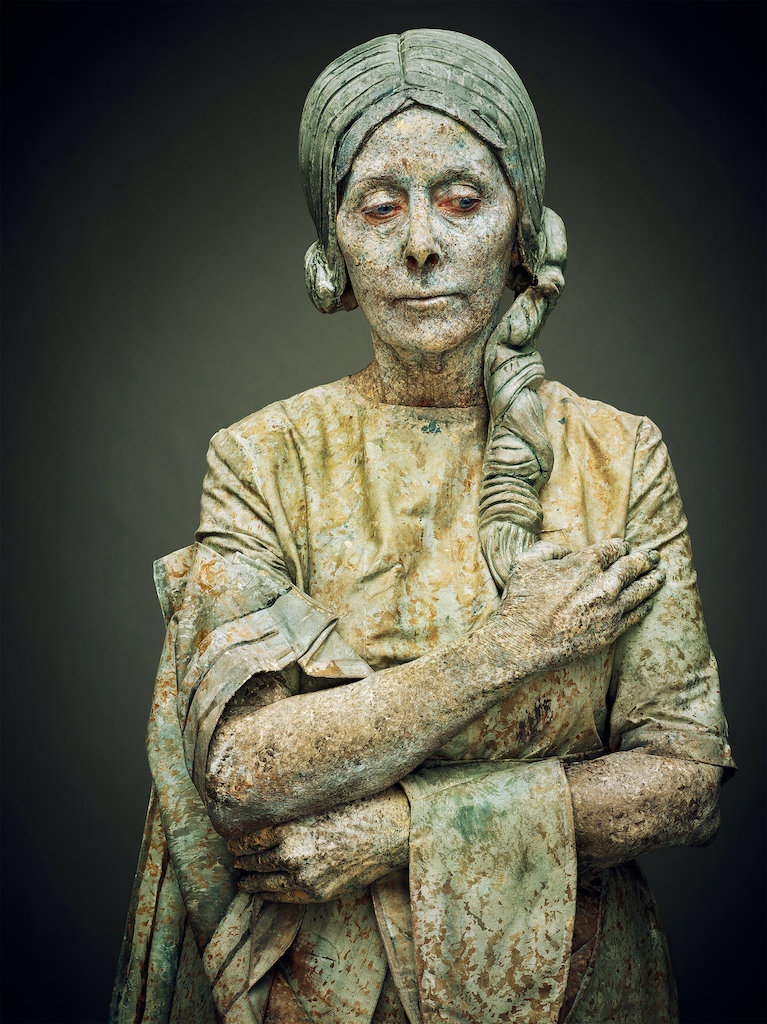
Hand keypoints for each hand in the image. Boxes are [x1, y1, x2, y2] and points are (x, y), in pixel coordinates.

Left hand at [227, 787, 409, 902]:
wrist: (391, 831)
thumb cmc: (358, 807)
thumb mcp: (319, 802)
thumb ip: (293, 813)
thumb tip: (269, 815)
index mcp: (290, 825)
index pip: (251, 838)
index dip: (238, 841)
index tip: (233, 842)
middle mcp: (293, 852)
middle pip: (254, 860)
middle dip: (241, 861)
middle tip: (234, 859)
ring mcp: (304, 876)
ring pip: (265, 881)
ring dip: (250, 881)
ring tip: (241, 881)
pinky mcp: (317, 892)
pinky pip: (284, 897)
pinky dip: (268, 895)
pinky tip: (262, 892)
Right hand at [483, 538, 664, 676]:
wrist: (522, 643)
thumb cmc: (521, 601)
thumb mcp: (526, 562)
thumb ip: (548, 549)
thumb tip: (564, 550)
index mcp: (585, 563)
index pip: (614, 548)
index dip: (621, 545)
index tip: (625, 546)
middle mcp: (604, 584)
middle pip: (633, 566)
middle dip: (645, 559)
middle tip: (654, 555)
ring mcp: (610, 609)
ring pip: (641, 591)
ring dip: (653, 580)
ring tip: (661, 574)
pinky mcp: (610, 632)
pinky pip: (635, 616)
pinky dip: (645, 606)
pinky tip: (650, 602)